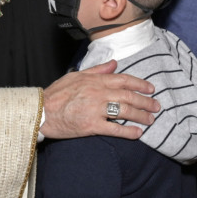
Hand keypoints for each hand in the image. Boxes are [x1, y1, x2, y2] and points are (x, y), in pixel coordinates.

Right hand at [40, 60, 159, 139]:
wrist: (40, 111)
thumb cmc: (56, 94)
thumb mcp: (75, 75)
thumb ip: (96, 70)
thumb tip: (114, 63)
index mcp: (94, 80)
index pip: (123, 79)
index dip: (140, 84)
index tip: (151, 89)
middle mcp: (97, 93)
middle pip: (128, 95)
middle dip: (145, 101)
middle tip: (156, 106)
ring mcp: (95, 109)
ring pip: (124, 111)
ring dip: (141, 116)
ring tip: (150, 120)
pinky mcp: (91, 126)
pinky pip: (114, 129)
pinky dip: (128, 132)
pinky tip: (138, 134)